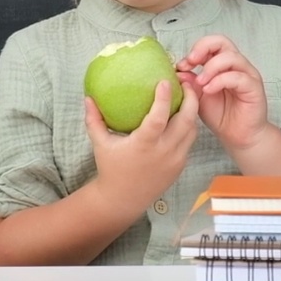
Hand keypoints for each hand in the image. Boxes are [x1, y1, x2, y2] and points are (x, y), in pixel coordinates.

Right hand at [84, 77, 199, 213]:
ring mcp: (175, 160)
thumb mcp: (100, 144)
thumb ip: (94, 120)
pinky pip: (189, 141)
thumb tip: (88, 97)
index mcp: (144, 145)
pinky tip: (182, 115)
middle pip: (186, 121)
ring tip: (186, 95)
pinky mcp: (180, 166)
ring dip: (192, 111)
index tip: (166, 81)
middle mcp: (163, 152)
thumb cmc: (110, 168)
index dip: (164, 98)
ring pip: (192, 130)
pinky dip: (188, 127)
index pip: (158, 118)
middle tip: (186, 83)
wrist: (123, 199)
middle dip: (191, 98)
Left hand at [177, 35, 269, 151]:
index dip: (195, 49)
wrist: (237, 136)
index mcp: (222, 64)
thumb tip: (178, 71)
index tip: (182, 65)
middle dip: (203, 48)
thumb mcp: (198, 97)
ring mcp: (247, 74)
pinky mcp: (253, 87)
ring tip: (200, 83)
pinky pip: (238, 77)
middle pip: (222, 41)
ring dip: (211, 67)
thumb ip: (190, 83)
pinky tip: (209, 90)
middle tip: (191, 62)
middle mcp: (236, 65)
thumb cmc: (220, 115)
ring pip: (231, 57)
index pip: (211, 44)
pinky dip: (220, 81)